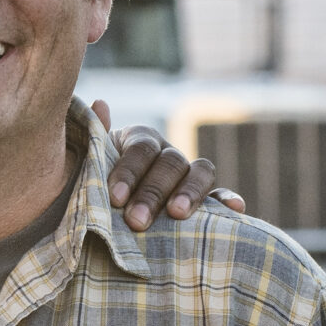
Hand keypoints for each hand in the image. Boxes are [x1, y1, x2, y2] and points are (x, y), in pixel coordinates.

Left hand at [93, 100, 246, 230]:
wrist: (108, 202)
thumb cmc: (96, 179)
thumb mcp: (91, 160)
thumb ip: (95, 137)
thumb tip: (101, 104)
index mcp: (141, 139)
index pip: (141, 149)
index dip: (129, 171)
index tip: (115, 197)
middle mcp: (167, 152)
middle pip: (170, 164)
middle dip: (153, 192)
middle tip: (136, 221)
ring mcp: (187, 174)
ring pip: (199, 173)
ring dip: (190, 193)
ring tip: (178, 214)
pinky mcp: (203, 198)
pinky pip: (218, 195)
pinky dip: (228, 199)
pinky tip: (235, 209)